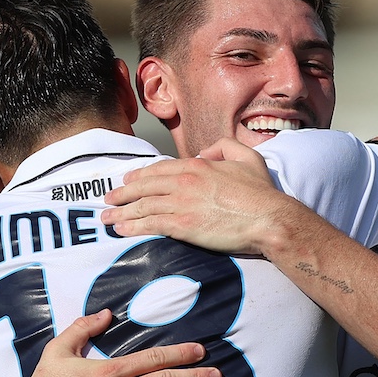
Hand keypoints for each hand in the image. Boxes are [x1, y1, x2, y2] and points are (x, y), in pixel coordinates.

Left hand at [101, 138, 294, 255]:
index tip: (128, 180)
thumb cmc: (262, 193)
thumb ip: (223, 146)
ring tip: (107, 217)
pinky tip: (122, 230)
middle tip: (109, 198)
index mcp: (198, 165)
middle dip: (123, 193)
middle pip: (145, 186)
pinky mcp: (183, 226)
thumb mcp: (247, 157)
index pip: (160, 168)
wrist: (269, 219)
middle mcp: (184, 182)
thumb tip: (205, 151)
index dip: (140, 175)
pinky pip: (151, 224)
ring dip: (121, 212)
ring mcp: (182, 204)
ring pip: (143, 206)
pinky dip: (133, 227)